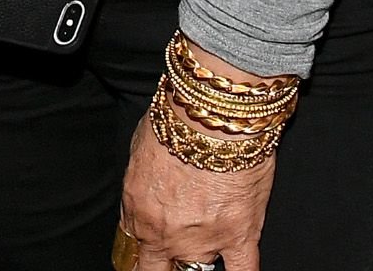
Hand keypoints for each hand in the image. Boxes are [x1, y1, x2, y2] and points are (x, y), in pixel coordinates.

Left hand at [118, 104, 275, 270]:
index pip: (133, 249)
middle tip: (169, 257)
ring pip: (197, 270)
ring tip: (205, 237)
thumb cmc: (176, 121)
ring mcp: (203, 240)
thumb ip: (140, 184)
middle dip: (161, 265)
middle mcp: (166, 235)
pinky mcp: (239, 236)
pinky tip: (239, 270)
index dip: (142, 249)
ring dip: (199, 258)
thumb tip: (146, 192)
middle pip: (157, 269)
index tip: (146, 250)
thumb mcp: (138, 150)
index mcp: (138, 212)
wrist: (212, 116)